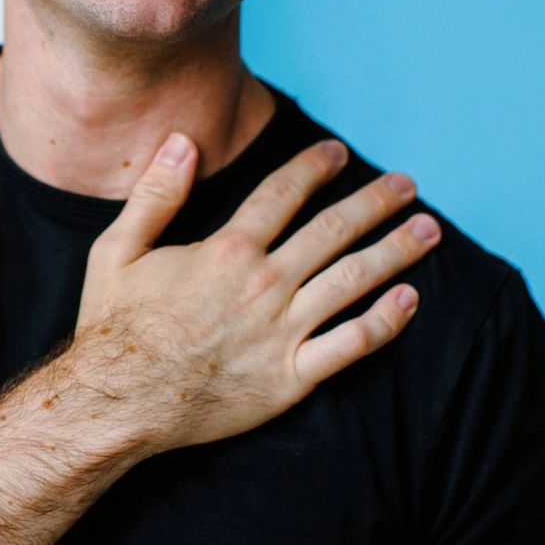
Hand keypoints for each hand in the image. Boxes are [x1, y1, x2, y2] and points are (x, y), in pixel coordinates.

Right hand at [67, 133, 439, 454]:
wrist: (118, 403)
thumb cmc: (115, 329)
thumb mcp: (117, 250)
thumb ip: (155, 194)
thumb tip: (181, 141)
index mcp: (227, 250)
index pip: (284, 193)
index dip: (315, 167)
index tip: (339, 154)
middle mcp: (264, 284)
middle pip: (333, 230)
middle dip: (375, 203)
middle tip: (408, 185)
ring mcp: (282, 331)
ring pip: (353, 280)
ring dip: (396, 251)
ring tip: (429, 231)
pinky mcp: (290, 376)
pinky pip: (350, 345)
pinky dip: (385, 322)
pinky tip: (410, 300)